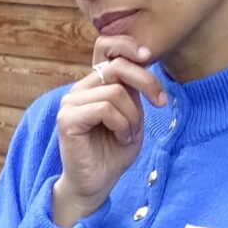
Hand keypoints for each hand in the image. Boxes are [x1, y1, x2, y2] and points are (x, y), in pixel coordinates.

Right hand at [49, 40, 166, 227]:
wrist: (97, 183)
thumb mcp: (133, 115)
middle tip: (160, 102)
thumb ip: (133, 90)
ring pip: (115, 92)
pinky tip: (122, 137)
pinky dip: (122, 124)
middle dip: (146, 82)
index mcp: (94, 84)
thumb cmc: (115, 152)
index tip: (150, 56)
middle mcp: (79, 89)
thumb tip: (141, 63)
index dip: (127, 44)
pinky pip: (105, 109)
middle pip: (117, 67)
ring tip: (130, 134)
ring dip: (133, 116)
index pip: (105, 48)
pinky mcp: (67, 119)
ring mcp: (70, 103)